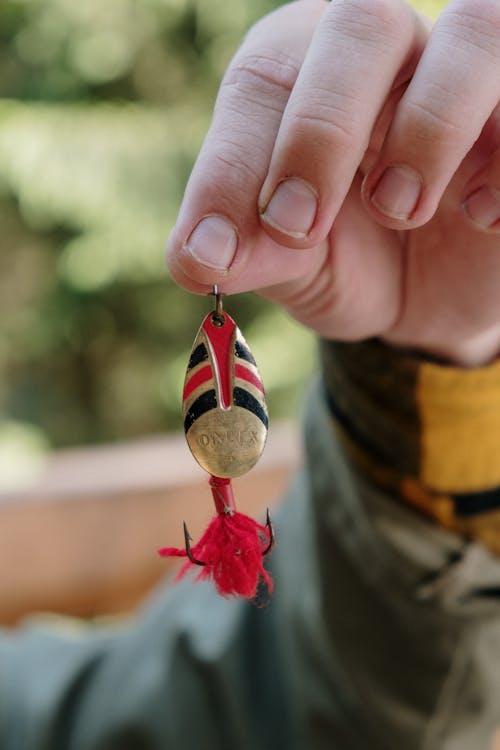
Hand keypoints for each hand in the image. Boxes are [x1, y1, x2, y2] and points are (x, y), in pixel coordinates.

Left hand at [166, 0, 499, 365]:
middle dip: (324, 129)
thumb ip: (249, 249)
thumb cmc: (347, 263)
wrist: (424, 300)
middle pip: (364, 23)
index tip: (213, 253)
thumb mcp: (289, 264)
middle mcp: (385, 57)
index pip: (264, 80)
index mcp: (304, 74)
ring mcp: (465, 80)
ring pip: (475, 32)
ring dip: (430, 126)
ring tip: (400, 212)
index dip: (232, 164)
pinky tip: (479, 219)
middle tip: (299, 225)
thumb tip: (199, 257)